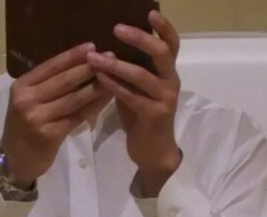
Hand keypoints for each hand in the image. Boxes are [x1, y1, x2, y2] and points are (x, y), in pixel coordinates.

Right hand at [0, 43, 111, 186]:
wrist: (15, 161)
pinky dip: (93, 107)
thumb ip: (46, 86)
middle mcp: (28, 99)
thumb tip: (78, 66)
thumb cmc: (24, 129)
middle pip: (64, 80)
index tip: (92, 46)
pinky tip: (104, 101)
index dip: (72, 56)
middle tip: (109, 58)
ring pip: (73, 99)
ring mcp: (38, 118)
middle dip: (88, 68)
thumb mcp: (27, 101)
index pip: (51, 66)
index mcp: (22, 86)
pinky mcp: (50, 135)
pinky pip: (76, 117)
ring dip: (95, 88)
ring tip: (112, 78)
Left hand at [87, 13, 181, 196]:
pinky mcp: (154, 115)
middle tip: (117, 29)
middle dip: (140, 38)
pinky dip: (114, 86)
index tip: (150, 12)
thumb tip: (109, 47)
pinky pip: (132, 96)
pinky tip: (99, 79)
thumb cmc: (142, 119)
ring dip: (115, 64)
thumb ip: (131, 71)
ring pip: (141, 75)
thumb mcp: (138, 90)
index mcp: (168, 73)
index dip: (164, 28)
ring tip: (94, 58)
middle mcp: (170, 82)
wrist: (153, 154)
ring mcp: (165, 99)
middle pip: (161, 53)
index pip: (172, 44)